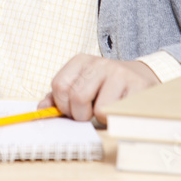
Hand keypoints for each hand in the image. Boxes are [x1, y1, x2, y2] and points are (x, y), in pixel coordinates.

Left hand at [37, 54, 158, 124]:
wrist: (139, 78)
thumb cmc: (104, 87)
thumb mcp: (80, 85)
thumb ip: (59, 97)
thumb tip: (41, 108)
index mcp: (81, 61)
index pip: (59, 85)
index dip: (63, 105)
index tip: (72, 108)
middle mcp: (100, 63)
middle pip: (77, 97)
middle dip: (81, 115)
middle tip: (90, 113)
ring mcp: (120, 74)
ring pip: (100, 109)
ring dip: (101, 118)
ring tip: (107, 110)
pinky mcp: (138, 88)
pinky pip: (120, 115)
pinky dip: (117, 120)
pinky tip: (120, 110)